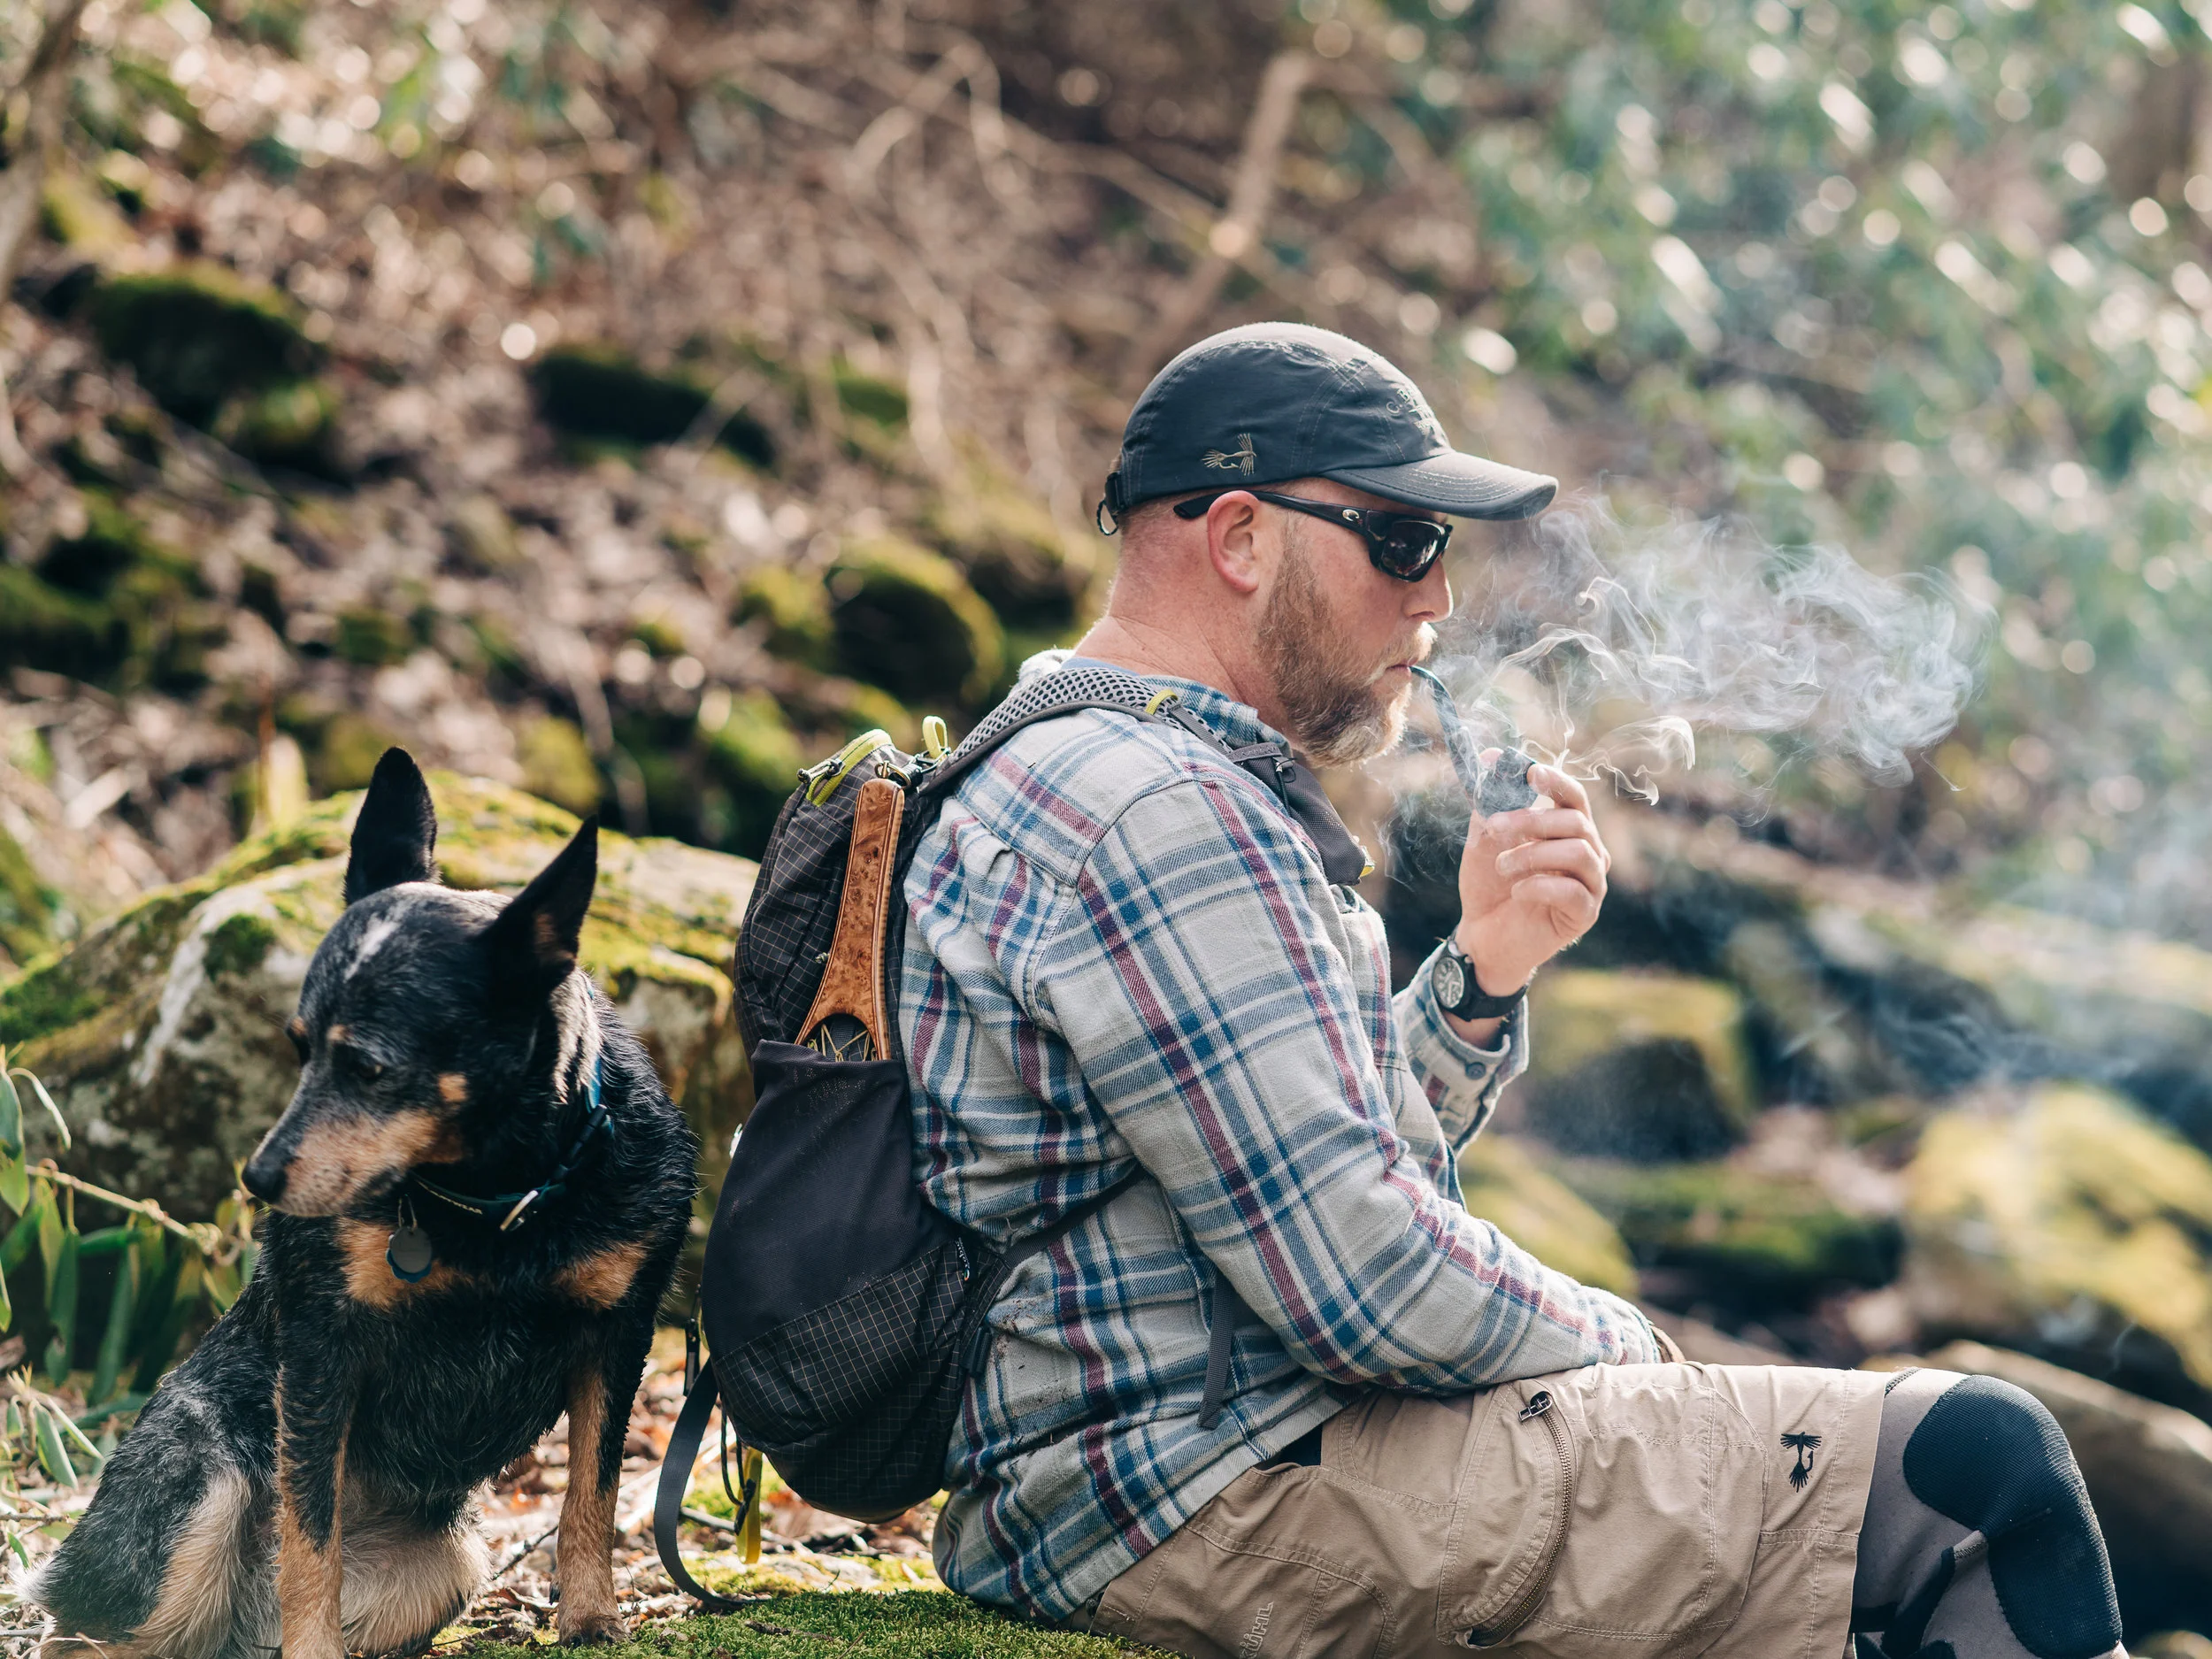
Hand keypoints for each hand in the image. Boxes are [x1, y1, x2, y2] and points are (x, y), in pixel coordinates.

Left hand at [1452, 758, 1609, 995]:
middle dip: (1532, 819)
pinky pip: (1573, 891)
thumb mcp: (1483, 840)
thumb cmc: (1488, 885)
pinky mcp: (1585, 914)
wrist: (1482, 937)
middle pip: (1576, 821)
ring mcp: (1591, 884)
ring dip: (1533, 853)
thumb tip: (1490, 759)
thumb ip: (1489, 802)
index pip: (1574, 796)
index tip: (1530, 773)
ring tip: (1502, 866)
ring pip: (1579, 852)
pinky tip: (1517, 891)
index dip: (1556, 780)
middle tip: (1494, 828)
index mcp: (1566, 830)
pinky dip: (1540, 885)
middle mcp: (1588, 852)